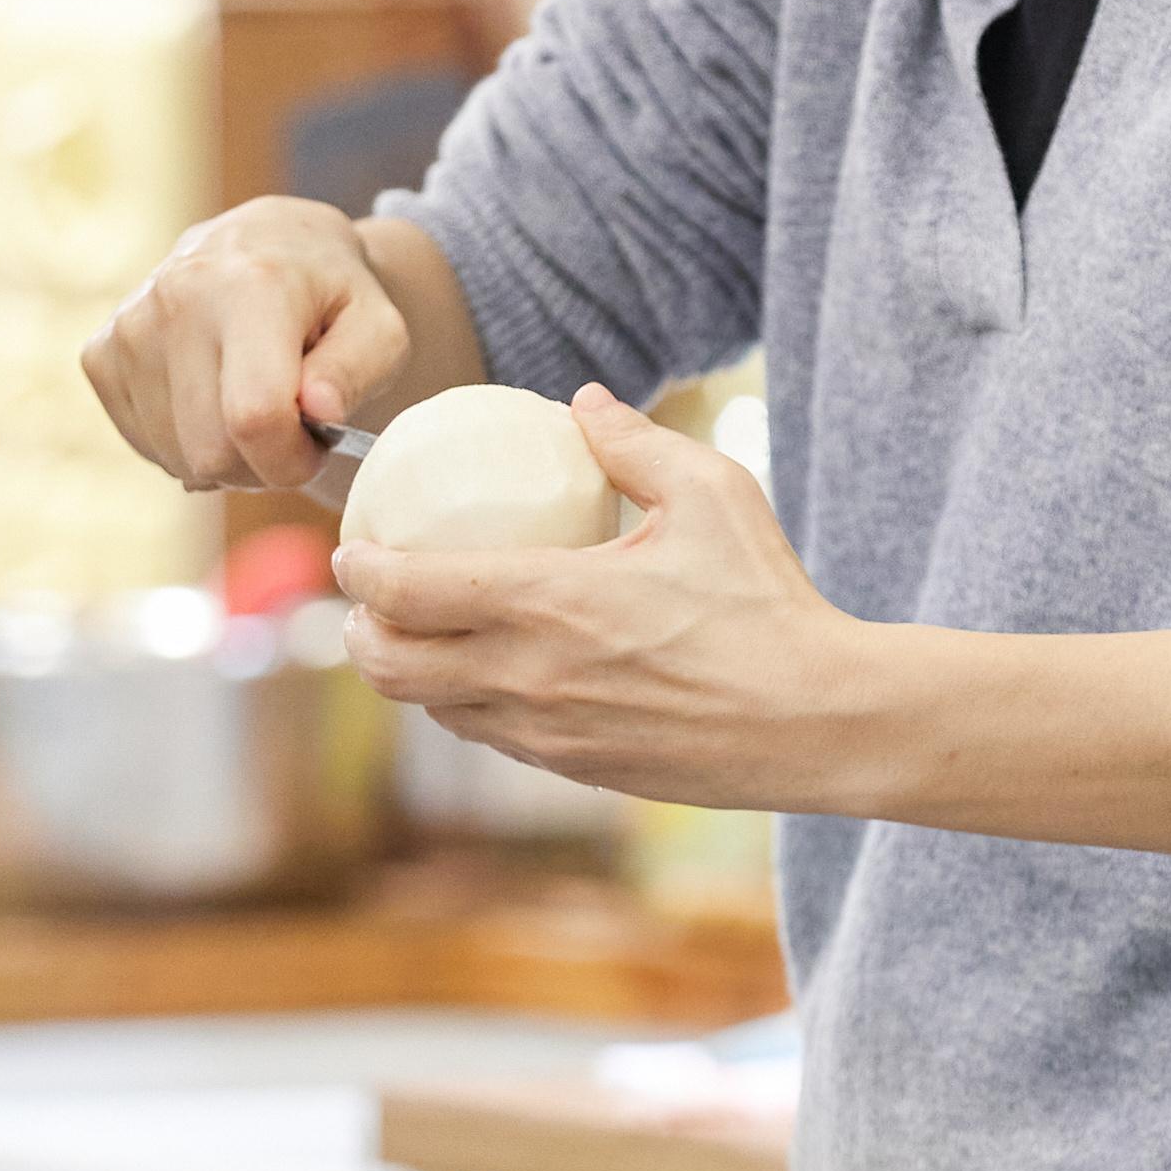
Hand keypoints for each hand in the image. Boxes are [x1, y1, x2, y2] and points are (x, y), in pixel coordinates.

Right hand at [83, 197, 425, 492]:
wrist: (266, 242)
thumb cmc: (330, 295)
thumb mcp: (378, 325)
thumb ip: (359, 369)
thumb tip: (317, 410)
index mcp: (251, 286)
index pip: (255, 417)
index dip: (291, 459)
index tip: (317, 446)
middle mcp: (176, 298)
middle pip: (211, 451)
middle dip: (261, 465)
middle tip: (290, 431)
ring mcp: (129, 327)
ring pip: (177, 457)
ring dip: (224, 457)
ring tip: (252, 407)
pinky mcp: (101, 353)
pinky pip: (144, 445)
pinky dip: (184, 443)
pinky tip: (212, 400)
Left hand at [335, 386, 870, 804]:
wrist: (817, 721)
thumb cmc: (768, 602)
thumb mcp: (713, 492)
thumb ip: (633, 441)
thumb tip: (582, 400)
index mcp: (547, 601)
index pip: (406, 592)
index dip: (361, 568)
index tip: (353, 547)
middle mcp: (528, 676)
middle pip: (391, 668)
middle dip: (360, 633)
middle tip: (368, 601)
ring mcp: (548, 734)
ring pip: (434, 711)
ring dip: (407, 676)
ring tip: (415, 638)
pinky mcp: (576, 769)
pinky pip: (490, 738)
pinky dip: (466, 706)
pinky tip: (491, 675)